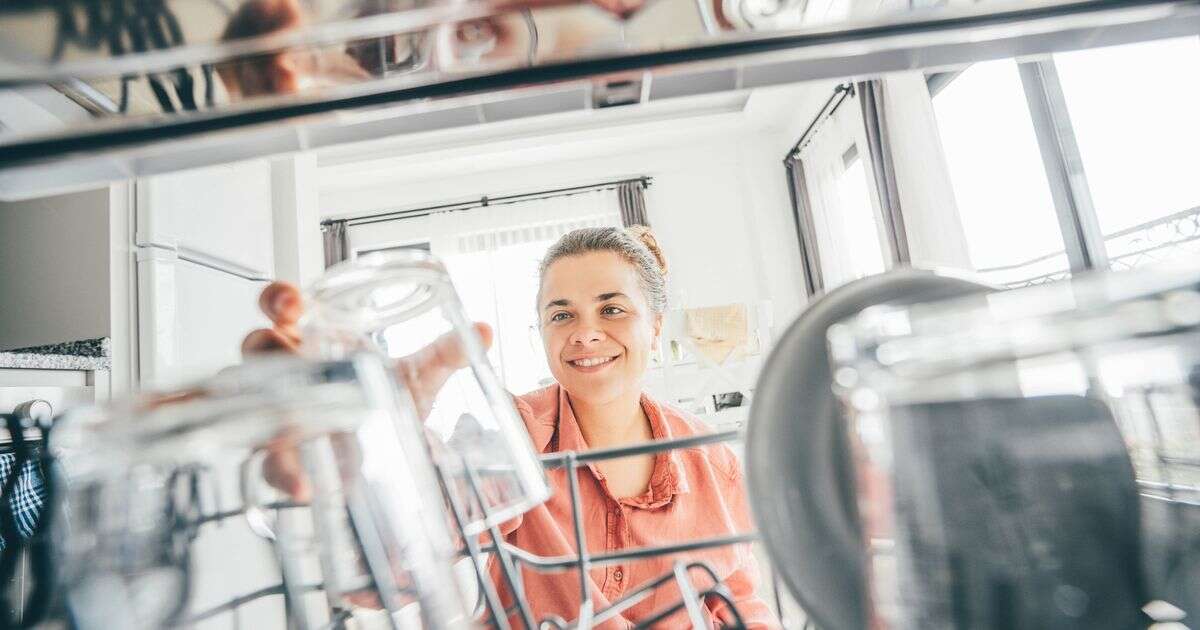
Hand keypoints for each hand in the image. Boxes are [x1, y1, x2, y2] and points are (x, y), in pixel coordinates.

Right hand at [241, 281, 493, 500]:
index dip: (280, 300)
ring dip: (263, 406)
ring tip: (290, 417)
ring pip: (252, 401)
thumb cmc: (388, 396)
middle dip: (263, 342)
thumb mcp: (419, 376)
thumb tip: (483, 332)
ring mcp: (285, 411)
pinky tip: (303, 483)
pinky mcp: (288, 454)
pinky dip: (284, 472)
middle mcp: (293, 370)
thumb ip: (445, 353)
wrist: (393, 450)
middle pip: (258, 347)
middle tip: (281, 342)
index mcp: (317, 338)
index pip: (285, 309)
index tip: (292, 302)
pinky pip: (271, 460)